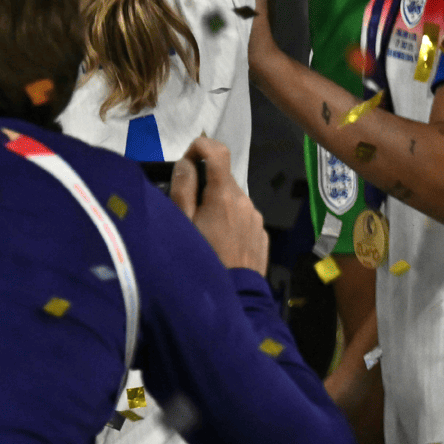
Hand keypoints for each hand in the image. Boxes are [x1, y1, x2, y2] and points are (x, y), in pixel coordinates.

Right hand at [170, 136, 268, 271]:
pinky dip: (228, 223)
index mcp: (225, 195)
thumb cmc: (200, 260)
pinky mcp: (261, 234)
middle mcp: (246, 201)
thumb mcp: (181, 225)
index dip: (200, 146)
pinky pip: (242, 219)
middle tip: (186, 211)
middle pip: (222, 181)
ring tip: (201, 233)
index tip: (186, 158)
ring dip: (216, 207)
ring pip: (232, 201)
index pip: (218, 152)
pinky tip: (218, 244)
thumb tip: (186, 162)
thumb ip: (182, 190)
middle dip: (203, 187)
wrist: (233, 297)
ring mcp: (256, 218)